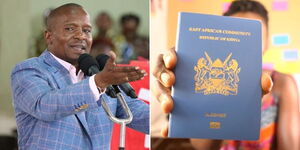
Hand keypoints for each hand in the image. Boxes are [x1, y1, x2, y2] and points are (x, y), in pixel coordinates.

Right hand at [95, 51, 145, 87]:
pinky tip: (142, 77)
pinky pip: (131, 80)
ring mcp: (122, 79)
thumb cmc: (106, 70)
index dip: (132, 68)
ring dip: (139, 76)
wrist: (104, 80)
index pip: (125, 69)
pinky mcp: (124, 81)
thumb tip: (111, 52)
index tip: (137, 67)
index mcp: (117, 70)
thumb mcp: (108, 63)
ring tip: (145, 74)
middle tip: (144, 71)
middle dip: (138, 73)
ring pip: (132, 77)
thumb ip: (111, 58)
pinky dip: (137, 79)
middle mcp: (120, 76)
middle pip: (130, 74)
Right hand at [151, 47, 272, 136]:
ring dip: (162, 97)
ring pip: (158, 91)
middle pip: (160, 70)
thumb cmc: (229, 99)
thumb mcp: (242, 93)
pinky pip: (164, 118)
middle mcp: (176, 77)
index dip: (169, 55)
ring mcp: (171, 94)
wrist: (221, 125)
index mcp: (189, 64)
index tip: (174, 61)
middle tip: (172, 80)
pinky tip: (169, 130)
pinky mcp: (171, 114)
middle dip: (163, 74)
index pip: (172, 54)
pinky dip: (166, 125)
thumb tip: (264, 81)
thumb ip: (253, 86)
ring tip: (170, 107)